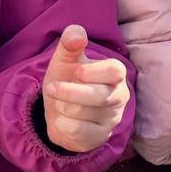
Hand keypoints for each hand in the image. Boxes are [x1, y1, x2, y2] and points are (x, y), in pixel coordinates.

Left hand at [42, 25, 130, 153]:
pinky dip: (63, 125)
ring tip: (60, 103)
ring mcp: (112, 119)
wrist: (61, 110)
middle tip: (50, 88)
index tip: (75, 72)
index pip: (114, 71)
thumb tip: (76, 34)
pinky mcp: (100, 137)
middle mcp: (119, 96)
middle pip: (99, 96)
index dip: (93, 72)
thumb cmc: (68, 78)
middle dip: (68, 92)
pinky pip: (79, 132)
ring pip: (85, 114)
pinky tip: (63, 120)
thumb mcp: (66, 59)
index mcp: (116, 74)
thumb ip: (70, 42)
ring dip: (63, 107)